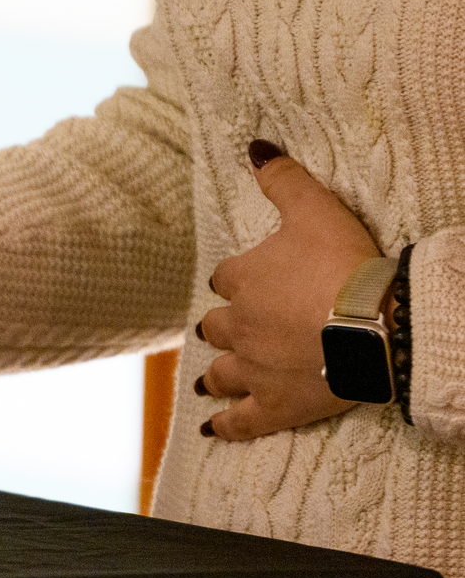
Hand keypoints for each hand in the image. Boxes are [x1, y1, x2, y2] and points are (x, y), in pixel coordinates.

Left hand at [197, 140, 384, 439]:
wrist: (373, 324)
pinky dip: (224, 426)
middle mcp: (237, 327)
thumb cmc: (343, 263)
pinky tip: (212, 430)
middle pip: (216, 326)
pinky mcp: (273, 407)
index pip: (227, 277)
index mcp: (242, 281)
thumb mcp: (314, 208)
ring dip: (214, 375)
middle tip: (220, 330)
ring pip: (221, 373)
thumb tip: (254, 147)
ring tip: (205, 381)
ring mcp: (253, 370)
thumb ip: (282, 178)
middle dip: (219, 326)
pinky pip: (239, 422)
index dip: (236, 278)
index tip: (242, 281)